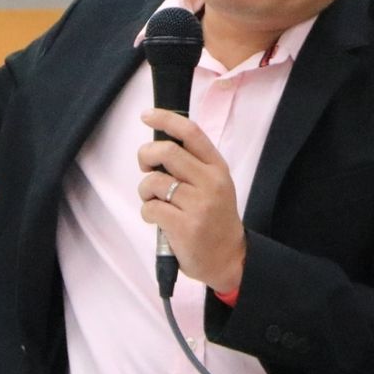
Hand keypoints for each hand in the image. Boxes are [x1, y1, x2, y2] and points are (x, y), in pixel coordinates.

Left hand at [137, 110, 246, 295]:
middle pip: (167, 151)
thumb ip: (193, 165)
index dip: (166, 118)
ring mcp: (198, 204)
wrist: (228, 258)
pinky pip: (151, 207)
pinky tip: (158, 219)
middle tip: (145, 167)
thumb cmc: (215, 219)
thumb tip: (158, 147)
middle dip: (145, 155)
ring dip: (145, 190)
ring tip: (153, 200)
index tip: (146, 115)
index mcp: (217, 167)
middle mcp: (210, 182)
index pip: (191, 132)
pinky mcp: (185, 226)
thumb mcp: (215, 185)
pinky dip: (147, 211)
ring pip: (154, 181)